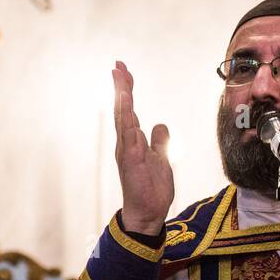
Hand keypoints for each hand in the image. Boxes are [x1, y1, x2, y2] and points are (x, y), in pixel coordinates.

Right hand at [111, 60, 174, 236]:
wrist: (148, 213)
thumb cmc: (151, 188)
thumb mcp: (161, 158)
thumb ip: (159, 141)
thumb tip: (160, 125)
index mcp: (132, 141)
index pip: (128, 110)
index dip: (126, 89)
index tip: (123, 70)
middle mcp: (126, 144)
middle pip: (122, 110)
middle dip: (120, 87)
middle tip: (118, 66)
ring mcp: (128, 153)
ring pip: (124, 121)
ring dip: (123, 101)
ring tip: (122, 81)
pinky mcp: (132, 164)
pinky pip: (130, 141)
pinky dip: (129, 125)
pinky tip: (129, 112)